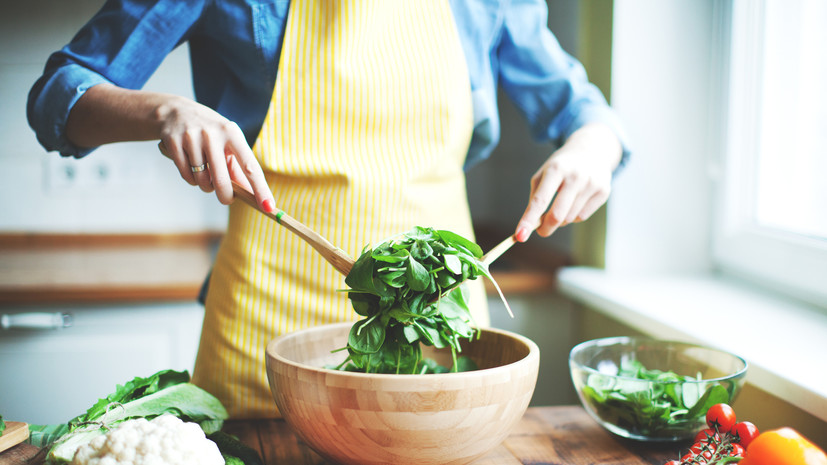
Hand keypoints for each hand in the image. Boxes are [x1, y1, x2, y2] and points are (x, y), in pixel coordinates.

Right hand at [156, 96, 274, 210]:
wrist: (176, 111)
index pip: (250, 166)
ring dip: (205, 185)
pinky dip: (191, 179)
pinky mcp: (173, 143)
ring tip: (206, 173)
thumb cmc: (210, 132)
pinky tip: (192, 168)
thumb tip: (252, 195)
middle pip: (221, 180)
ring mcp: (192, 137)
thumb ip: (239, 167)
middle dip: (225, 196)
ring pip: (202, 180)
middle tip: (227, 199)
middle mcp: (213, 134)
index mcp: (232, 133)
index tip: (268, 206)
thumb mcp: (228, 142)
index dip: (260, 188)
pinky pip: (186, 175)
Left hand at [515, 123, 621, 240]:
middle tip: (541, 231)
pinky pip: (582, 216)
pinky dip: (574, 216)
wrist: (591, 150)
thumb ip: (536, 198)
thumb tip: (532, 225)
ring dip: (560, 219)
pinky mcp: (604, 191)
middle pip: (557, 215)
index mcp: (556, 169)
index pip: (540, 200)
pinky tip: (575, 201)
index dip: (528, 220)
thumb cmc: (561, 166)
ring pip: (570, 218)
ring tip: (561, 204)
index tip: (519, 236)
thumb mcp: (543, 174)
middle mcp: (575, 176)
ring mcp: (592, 183)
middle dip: (546, 228)